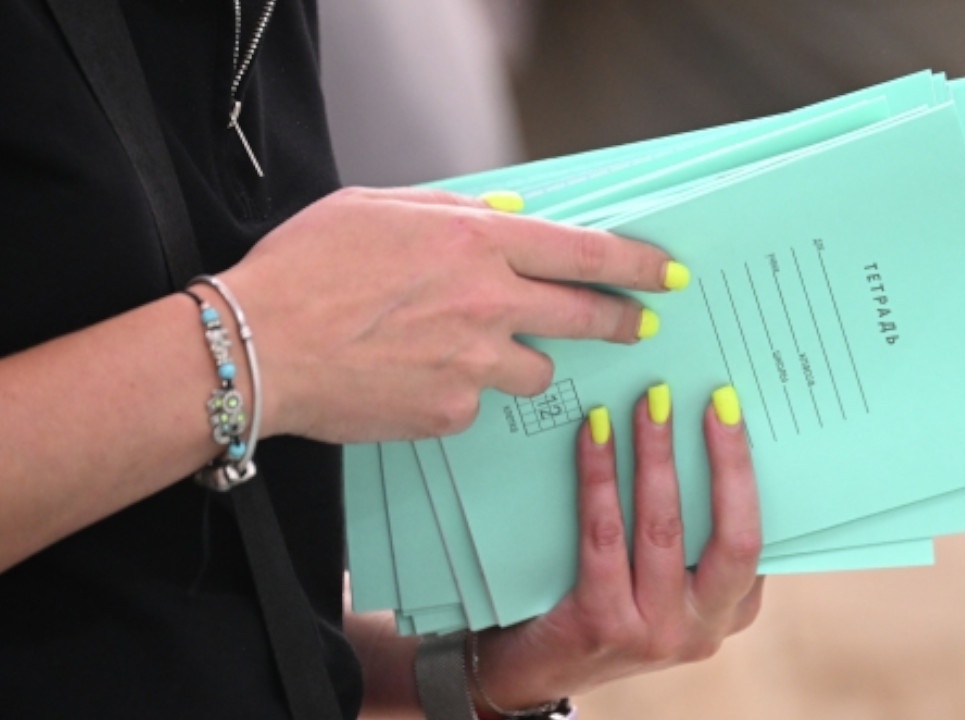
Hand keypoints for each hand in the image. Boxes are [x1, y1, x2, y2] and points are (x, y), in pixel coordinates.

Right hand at [219, 187, 680, 441]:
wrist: (259, 349)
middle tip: (637, 324)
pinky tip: (413, 376)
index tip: (667, 272)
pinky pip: (478, 401)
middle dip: (620, 320)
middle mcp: (490, 304)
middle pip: (584, 316)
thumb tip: (508, 218)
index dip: (637, 263)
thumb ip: (455, 212)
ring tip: (465, 350)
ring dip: (519, 358)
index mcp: (478, 243)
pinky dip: (459, 390)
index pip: (586, 252)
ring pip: (535, 368)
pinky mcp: (452, 413)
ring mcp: (475, 365)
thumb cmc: (308, 268)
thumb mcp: (381, 209)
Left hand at [468, 384, 763, 715]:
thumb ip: (690, 532)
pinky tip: (593, 436)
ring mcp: (654, 633)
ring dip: (656, 457)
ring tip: (649, 406)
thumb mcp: (665, 578)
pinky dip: (600, 477)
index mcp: (731, 611)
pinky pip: (605, 535)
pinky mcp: (603, 624)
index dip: (746, 470)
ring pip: (663, 529)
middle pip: (732, 539)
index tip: (731, 410)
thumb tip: (693, 431)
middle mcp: (703, 629)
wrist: (537, 666)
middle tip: (711, 401)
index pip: (755, 536)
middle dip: (724, 461)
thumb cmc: (609, 602)